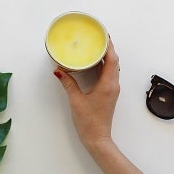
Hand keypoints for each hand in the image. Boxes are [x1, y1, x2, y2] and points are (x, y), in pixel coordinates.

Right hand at [53, 37, 119, 151]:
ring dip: (107, 57)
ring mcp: (112, 90)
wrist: (97, 139)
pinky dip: (104, 66)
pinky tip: (95, 64)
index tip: (103, 34)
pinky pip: (109, 75)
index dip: (109, 46)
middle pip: (114, 62)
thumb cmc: (89, 122)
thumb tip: (59, 70)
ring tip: (97, 47)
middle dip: (108, 48)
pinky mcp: (109, 94)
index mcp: (108, 84)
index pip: (112, 59)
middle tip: (99, 37)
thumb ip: (68, 83)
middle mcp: (113, 85)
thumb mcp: (76, 100)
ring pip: (113, 68)